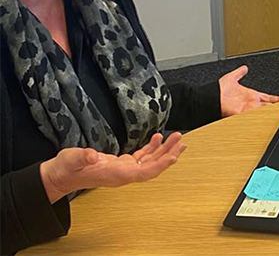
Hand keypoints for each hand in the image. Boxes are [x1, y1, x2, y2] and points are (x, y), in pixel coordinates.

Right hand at [39, 132, 185, 203]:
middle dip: (169, 155)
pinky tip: (158, 138)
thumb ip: (82, 157)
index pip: (144, 173)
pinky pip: (142, 157)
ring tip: (176, 138)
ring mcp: (123, 170)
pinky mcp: (121, 164)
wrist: (60, 175)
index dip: (160, 165)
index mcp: (116, 175)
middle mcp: (123, 174)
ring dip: (164, 151)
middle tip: (182, 141)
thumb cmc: (67, 169)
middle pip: (153, 167)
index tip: (173, 156)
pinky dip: (152, 148)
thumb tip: (92, 155)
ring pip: (150, 162)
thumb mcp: (71, 159)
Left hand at [219, 65, 278, 116]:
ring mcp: (248, 109)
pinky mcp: (244, 114)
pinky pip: (256, 115)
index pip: (268, 98)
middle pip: (269, 105)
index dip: (276, 99)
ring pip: (265, 111)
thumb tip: (244, 67)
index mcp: (251, 95)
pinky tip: (272, 116)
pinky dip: (264, 117)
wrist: (210, 97)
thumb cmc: (218, 89)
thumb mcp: (231, 77)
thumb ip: (239, 72)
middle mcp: (251, 103)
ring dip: (274, 112)